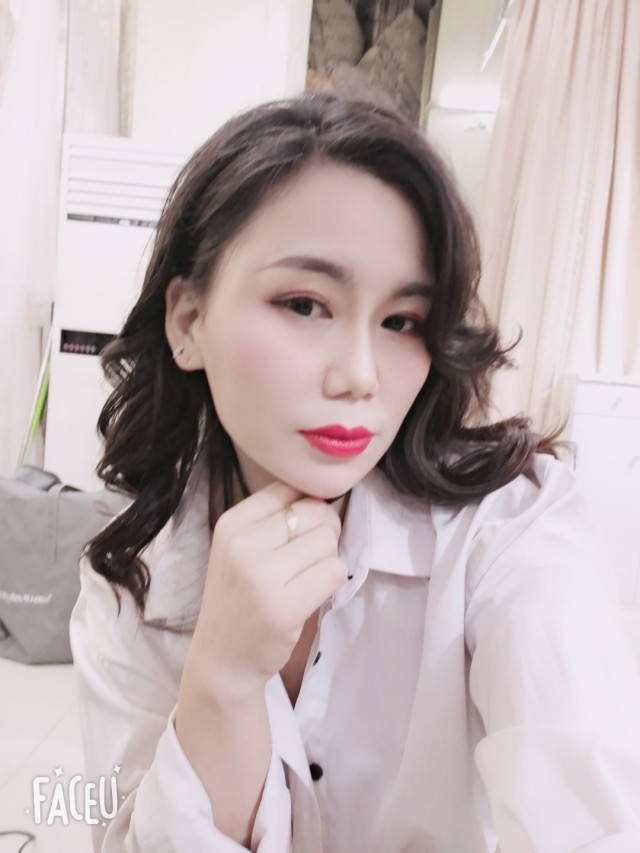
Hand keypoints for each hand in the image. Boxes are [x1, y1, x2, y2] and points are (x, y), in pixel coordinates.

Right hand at [190, 480, 347, 698]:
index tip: (301, 530)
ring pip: (328, 541)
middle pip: (314, 512)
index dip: (308, 505)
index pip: (289, 489)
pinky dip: (333, 580)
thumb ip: (275, 520)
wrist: (222, 658)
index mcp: (232, 523)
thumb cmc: (239, 598)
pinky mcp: (285, 606)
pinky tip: (312, 593)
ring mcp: (263, 576)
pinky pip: (334, 572)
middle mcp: (243, 544)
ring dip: (328, 558)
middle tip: (310, 557)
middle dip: (324, 531)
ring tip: (307, 577)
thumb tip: (326, 495)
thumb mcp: (241, 548)